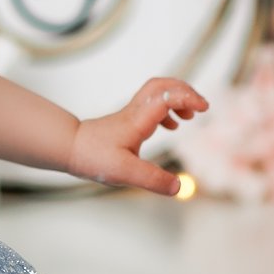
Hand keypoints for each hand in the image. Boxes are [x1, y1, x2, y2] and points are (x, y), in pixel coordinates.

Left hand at [68, 78, 208, 194]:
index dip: (187, 98)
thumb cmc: (93, 157)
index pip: (165, 97)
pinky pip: (151, 105)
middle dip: (185, 91)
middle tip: (201, 106)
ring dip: (177, 99)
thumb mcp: (124, 173)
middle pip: (162, 85)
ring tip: (189, 117)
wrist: (70, 148)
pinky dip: (167, 110)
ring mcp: (131, 114)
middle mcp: (135, 112)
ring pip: (156, 93)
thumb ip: (152, 180)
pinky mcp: (128, 120)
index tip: (204, 108)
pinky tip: (171, 126)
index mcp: (137, 120)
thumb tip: (178, 187)